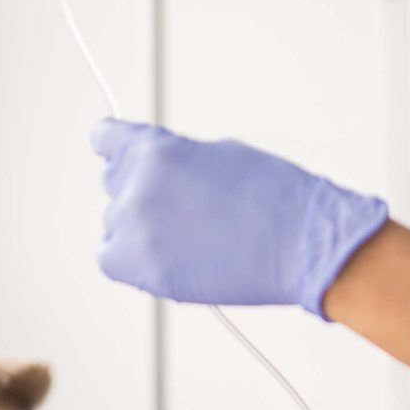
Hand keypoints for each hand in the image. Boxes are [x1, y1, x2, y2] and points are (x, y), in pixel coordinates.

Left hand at [91, 121, 387, 313]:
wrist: (303, 243)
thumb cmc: (275, 196)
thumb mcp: (219, 154)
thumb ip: (174, 161)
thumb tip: (154, 178)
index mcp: (153, 149)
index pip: (106, 140)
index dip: (120, 150)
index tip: (125, 161)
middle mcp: (136, 187)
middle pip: (114, 184)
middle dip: (142, 192)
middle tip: (184, 208)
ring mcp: (136, 231)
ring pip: (115, 224)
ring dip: (142, 229)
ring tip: (190, 237)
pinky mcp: (144, 270)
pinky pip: (111, 259)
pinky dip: (132, 259)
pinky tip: (166, 257)